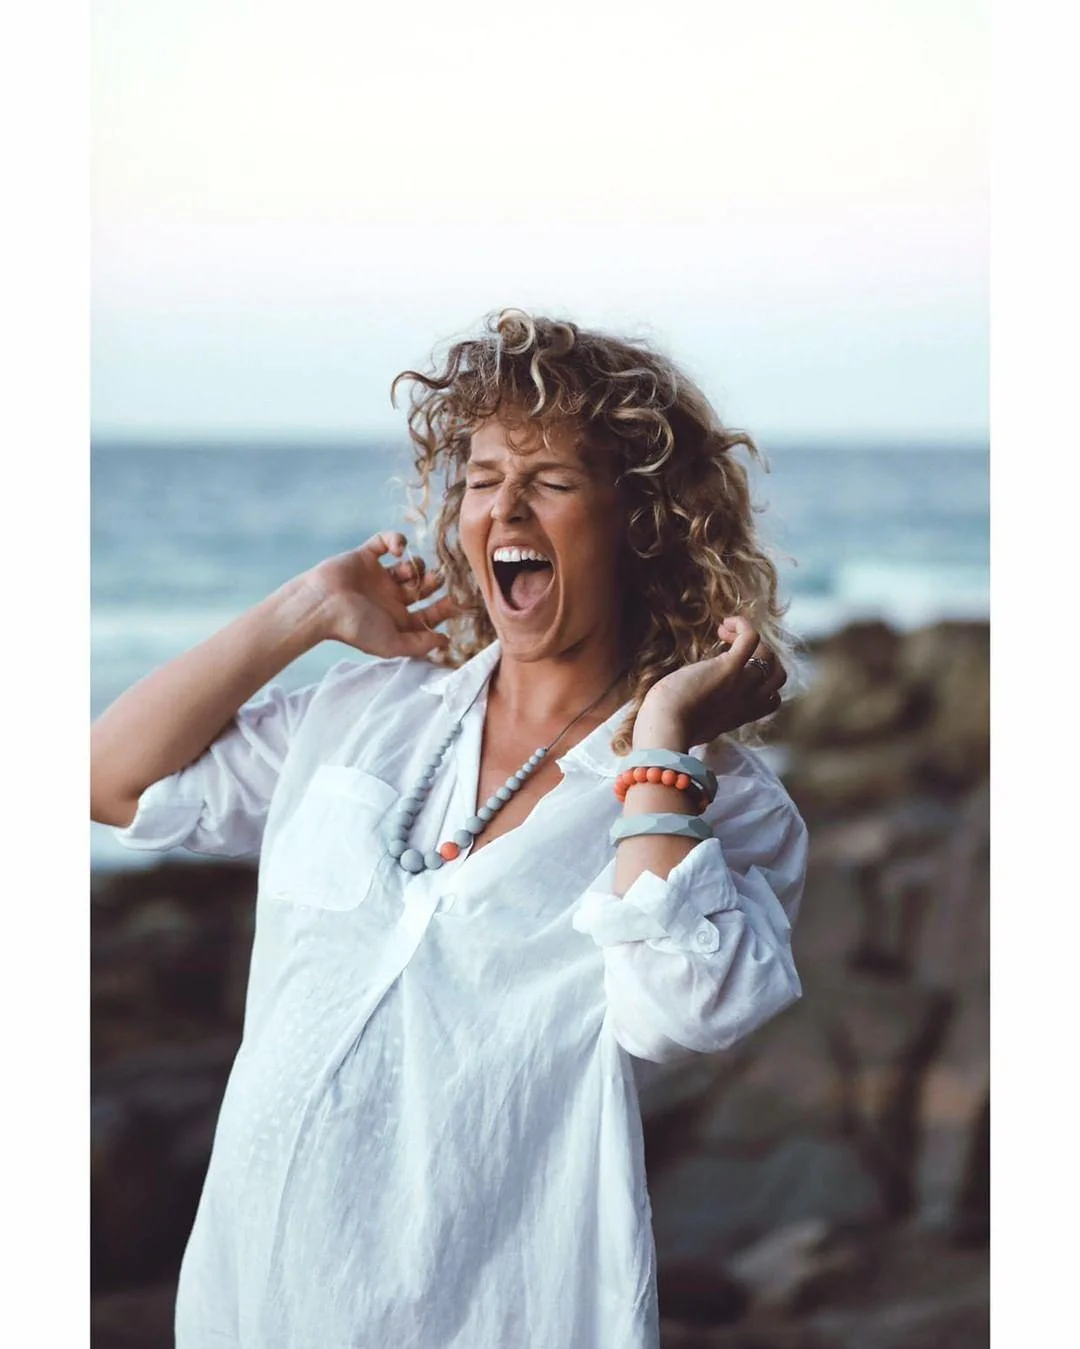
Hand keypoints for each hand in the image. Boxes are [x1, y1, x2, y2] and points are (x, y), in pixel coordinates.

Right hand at [306, 531, 459, 658]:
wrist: (322, 604)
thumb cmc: (355, 627)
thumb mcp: (393, 644)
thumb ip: (421, 644)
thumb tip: (446, 642)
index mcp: (397, 619)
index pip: (429, 614)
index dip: (445, 608)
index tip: (461, 601)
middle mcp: (390, 598)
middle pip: (423, 588)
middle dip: (434, 583)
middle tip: (439, 579)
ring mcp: (378, 576)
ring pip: (409, 565)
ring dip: (416, 566)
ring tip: (409, 571)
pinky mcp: (366, 556)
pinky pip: (386, 541)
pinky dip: (396, 540)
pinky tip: (397, 550)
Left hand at [633, 615, 786, 748]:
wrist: (666, 726)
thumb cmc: (670, 728)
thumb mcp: (697, 726)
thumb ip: (706, 715)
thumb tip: (696, 706)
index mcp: (740, 716)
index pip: (771, 699)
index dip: (762, 682)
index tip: (738, 673)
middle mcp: (747, 701)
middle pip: (777, 675)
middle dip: (762, 659)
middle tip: (735, 651)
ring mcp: (741, 683)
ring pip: (768, 656)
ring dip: (751, 640)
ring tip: (726, 634)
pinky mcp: (729, 667)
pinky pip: (751, 638)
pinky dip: (742, 626)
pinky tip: (726, 624)